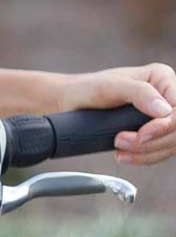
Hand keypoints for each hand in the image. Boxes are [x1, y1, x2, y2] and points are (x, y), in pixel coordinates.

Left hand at [58, 63, 175, 164]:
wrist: (70, 102)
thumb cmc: (88, 89)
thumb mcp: (110, 86)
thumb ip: (139, 93)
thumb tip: (164, 110)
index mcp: (162, 78)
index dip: (166, 126)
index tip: (142, 135)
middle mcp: (167, 96)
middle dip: (152, 142)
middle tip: (120, 141)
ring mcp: (161, 116)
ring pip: (171, 144)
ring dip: (147, 153)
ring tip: (119, 149)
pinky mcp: (154, 133)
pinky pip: (160, 152)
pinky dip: (144, 158)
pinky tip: (124, 155)